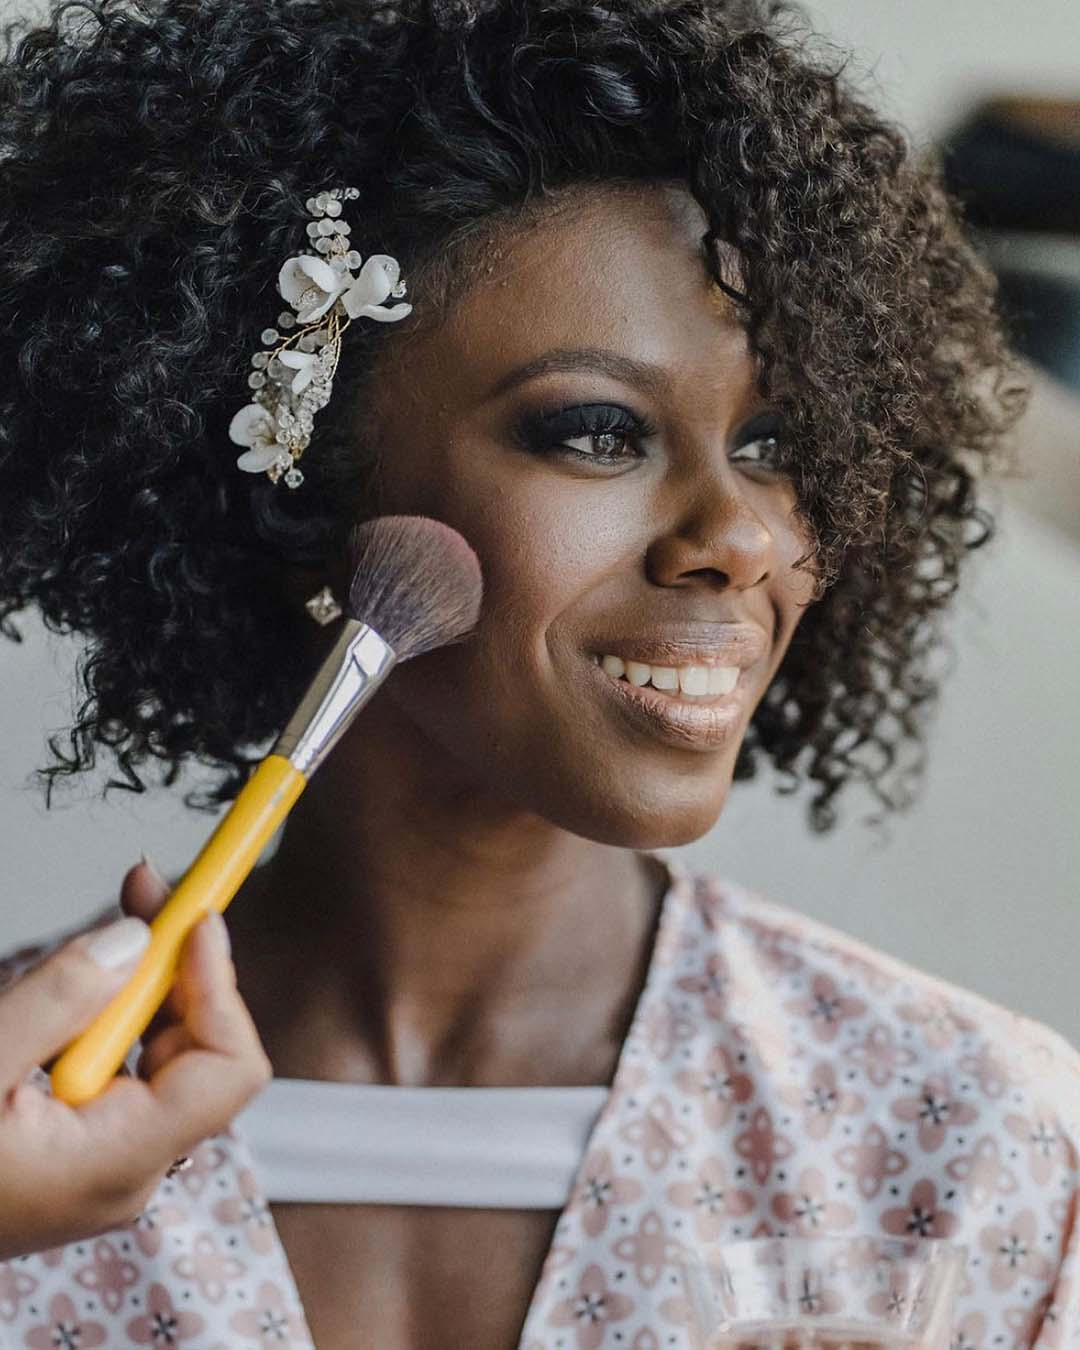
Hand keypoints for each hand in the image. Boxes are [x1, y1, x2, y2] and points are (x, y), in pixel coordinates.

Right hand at [0, 860, 271, 1259]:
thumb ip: (58, 1001)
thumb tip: (134, 940)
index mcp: (116, 1162)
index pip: (230, 1069)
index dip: (220, 983)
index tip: (194, 917)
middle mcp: (127, 1168)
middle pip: (202, 1047)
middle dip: (178, 961)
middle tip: (144, 887)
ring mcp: (104, 1161)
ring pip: (163, 1051)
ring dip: (144, 979)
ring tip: (119, 916)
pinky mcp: (78, 1147)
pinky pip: (123, 1067)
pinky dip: (111, 1012)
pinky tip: (82, 981)